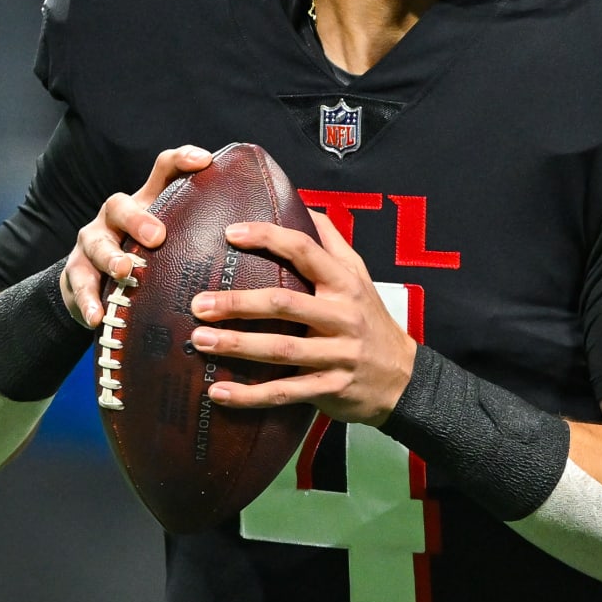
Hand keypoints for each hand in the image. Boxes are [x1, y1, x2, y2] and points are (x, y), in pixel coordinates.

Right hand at [62, 145, 213, 326]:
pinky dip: (88, 300)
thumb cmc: (148, 261)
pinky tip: (99, 315)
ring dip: (111, 257)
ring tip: (125, 271)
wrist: (96, 288)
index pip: (162, 171)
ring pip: (97, 243)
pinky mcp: (76, 272)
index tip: (204, 161)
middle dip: (139, 219)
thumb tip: (260, 238)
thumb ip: (201, 235)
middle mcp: (115, 217)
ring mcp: (93, 242)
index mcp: (145, 203)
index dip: (181, 160)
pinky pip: (79, 283)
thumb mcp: (172, 243)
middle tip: (158, 236)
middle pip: (121, 205)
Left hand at [188, 210, 416, 425]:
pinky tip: (218, 392)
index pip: (305, 251)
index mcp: (345, 283)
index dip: (268, 238)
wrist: (403, 378)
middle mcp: (342, 316)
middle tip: (199, 303)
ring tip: (200, 342)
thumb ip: (331, 242)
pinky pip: (285, 392)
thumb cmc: (371, 320)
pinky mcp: (330, 388)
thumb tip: (301, 205)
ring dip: (237, 346)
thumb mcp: (360, 276)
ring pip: (281, 349)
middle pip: (284, 303)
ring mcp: (337, 355)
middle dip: (238, 303)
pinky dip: (249, 395)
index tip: (231, 233)